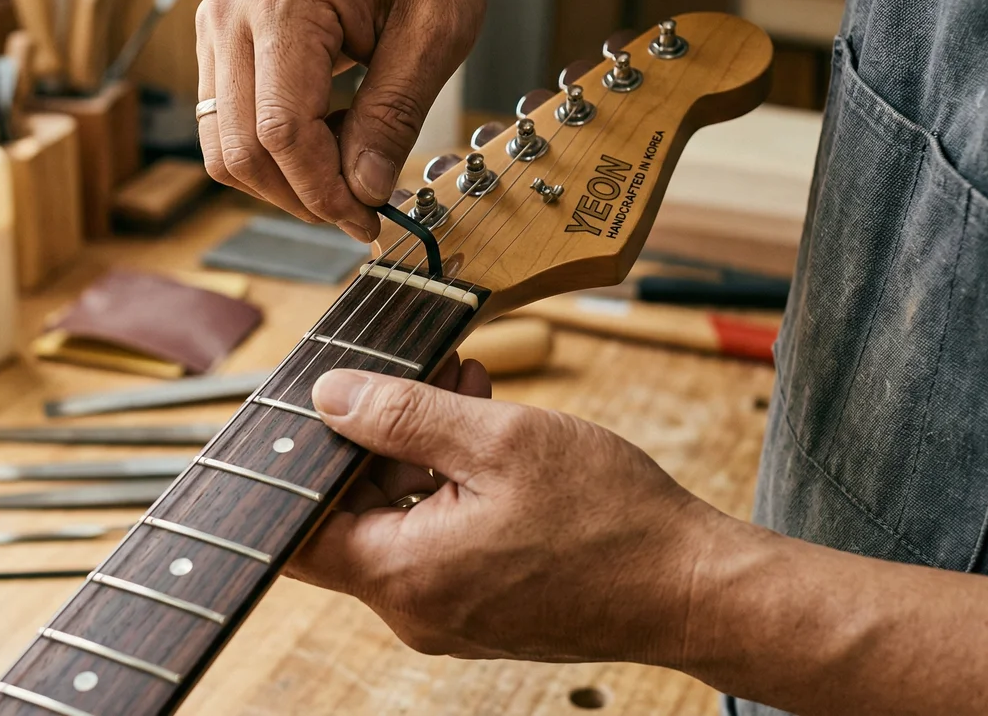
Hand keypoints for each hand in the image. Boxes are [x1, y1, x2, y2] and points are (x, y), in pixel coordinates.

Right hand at [195, 0, 487, 240]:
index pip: (282, 132)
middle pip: (242, 148)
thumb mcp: (438, 33)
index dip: (323, 191)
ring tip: (349, 170)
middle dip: (302, 196)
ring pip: (222, 145)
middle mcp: (231, 7)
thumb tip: (364, 191)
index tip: (367, 220)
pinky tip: (327, 137)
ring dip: (282, 180)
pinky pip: (227, 121)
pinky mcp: (218, 37)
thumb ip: (394, 114)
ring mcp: (216, 21)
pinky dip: (273, 150)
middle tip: (362, 212)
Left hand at [292, 364, 732, 663]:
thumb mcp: (498, 440)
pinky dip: (451, 485)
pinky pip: (440, 540)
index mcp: (404, 574)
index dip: (298, 463)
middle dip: (376, 439)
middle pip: (351, 518)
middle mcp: (415, 608)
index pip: (297, 530)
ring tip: (465, 387)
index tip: (316, 407)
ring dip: (420, 452)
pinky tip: (486, 431)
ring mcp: (449, 614)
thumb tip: (328, 396)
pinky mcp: (481, 608)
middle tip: (417, 374)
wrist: (690, 587)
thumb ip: (404, 414)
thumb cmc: (608, 519)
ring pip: (400, 522)